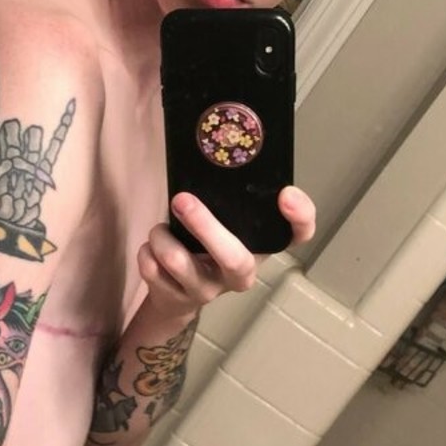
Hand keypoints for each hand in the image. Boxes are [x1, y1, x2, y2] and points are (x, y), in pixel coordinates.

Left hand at [138, 186, 316, 320]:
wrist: (178, 296)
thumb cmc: (207, 246)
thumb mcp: (226, 223)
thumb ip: (229, 199)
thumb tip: (211, 146)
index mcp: (260, 247)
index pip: (298, 235)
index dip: (300, 218)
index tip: (286, 194)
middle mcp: (241, 274)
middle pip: (234, 258)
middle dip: (205, 226)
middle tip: (181, 199)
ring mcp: (209, 291)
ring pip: (178, 262)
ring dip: (160, 237)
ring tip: (160, 230)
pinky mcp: (178, 299)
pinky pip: (152, 269)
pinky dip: (145, 251)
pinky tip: (153, 249)